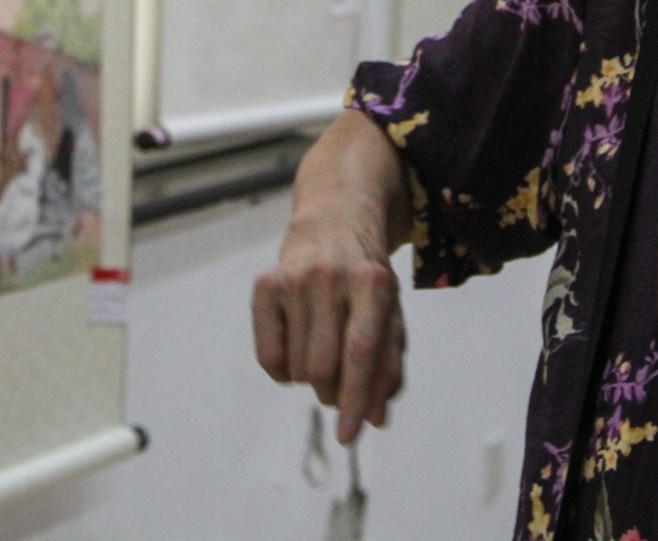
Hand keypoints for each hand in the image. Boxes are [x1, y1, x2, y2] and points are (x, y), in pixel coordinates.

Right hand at [252, 209, 405, 443]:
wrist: (334, 221)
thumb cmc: (368, 281)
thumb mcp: (391, 315)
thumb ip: (388, 367)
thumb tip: (374, 420)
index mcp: (373, 284)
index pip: (361, 353)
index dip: (355, 399)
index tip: (348, 436)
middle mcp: (331, 277)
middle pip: (323, 368)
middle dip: (333, 393)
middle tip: (340, 386)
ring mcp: (294, 278)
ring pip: (296, 368)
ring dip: (311, 380)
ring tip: (323, 354)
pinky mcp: (266, 283)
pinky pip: (268, 357)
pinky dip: (283, 372)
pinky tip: (297, 350)